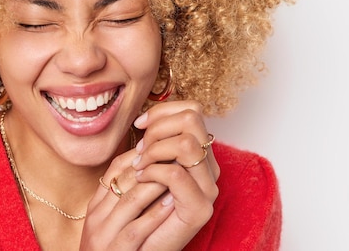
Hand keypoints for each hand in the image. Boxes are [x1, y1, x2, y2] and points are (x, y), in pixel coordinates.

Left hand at [80, 100, 219, 250]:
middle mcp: (209, 167)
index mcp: (200, 154)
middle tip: (140, 149)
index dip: (162, 111)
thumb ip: (153, 142)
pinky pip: (176, 174)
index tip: (139, 124)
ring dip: (154, 149)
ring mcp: (208, 188)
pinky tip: (141, 177)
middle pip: (192, 119)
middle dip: (158, 128)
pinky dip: (152, 171)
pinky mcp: (199, 209)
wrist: (138, 245)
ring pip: (186, 143)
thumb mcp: (146, 164)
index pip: (192, 110)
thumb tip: (144, 118)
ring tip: (140, 165)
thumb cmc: (139, 204)